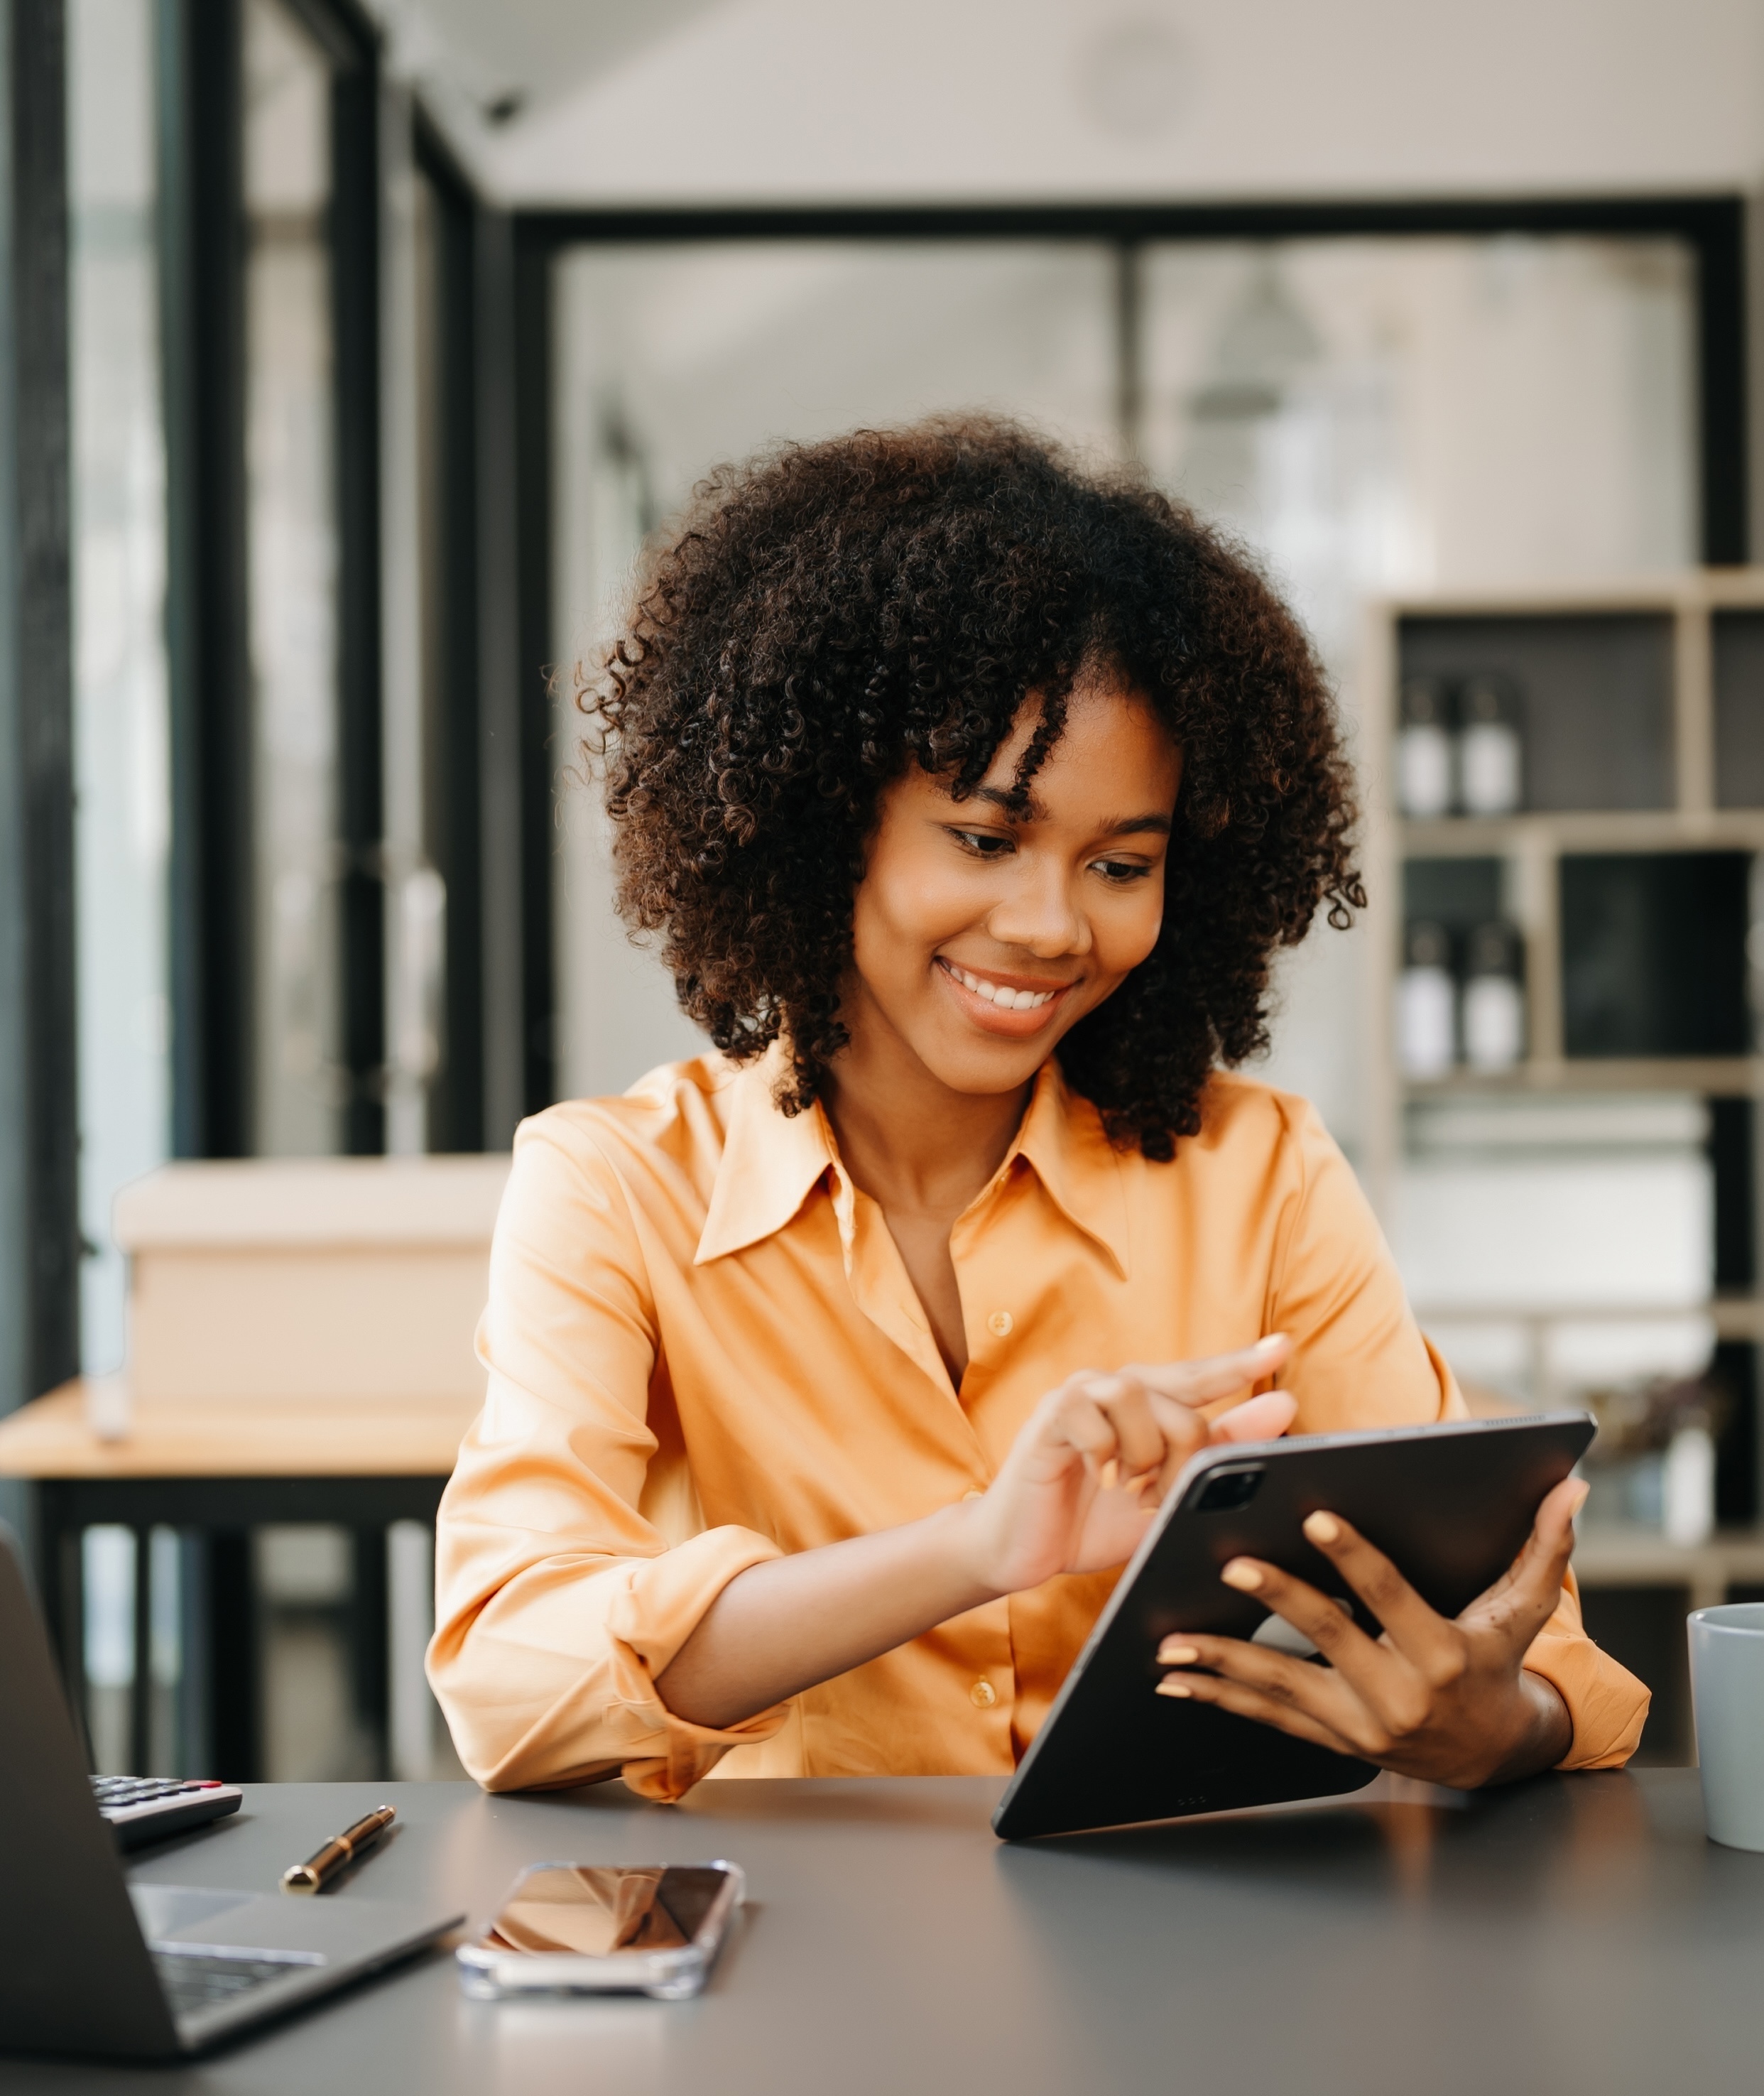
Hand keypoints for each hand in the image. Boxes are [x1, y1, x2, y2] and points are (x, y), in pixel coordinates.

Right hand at [961, 1336, 1296, 1597]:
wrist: (1020, 1551)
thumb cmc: (1089, 1520)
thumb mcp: (1166, 1492)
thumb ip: (1221, 1449)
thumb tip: (1283, 1407)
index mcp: (1145, 1403)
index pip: (1201, 1377)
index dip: (1241, 1363)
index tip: (1283, 1345)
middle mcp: (1114, 1387)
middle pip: (1184, 1401)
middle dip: (1184, 1461)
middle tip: (1158, 1499)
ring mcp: (1080, 1395)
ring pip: (1141, 1400)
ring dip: (1145, 1457)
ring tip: (1128, 1490)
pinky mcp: (1050, 1413)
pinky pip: (1093, 1417)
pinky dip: (1103, 1455)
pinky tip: (1096, 1478)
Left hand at [1152, 1474, 1587, 1787]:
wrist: (1495, 1756)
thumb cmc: (1499, 1666)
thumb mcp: (1523, 1612)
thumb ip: (1543, 1549)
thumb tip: (1571, 1487)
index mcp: (1442, 1654)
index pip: (1391, 1595)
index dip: (1353, 1557)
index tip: (1314, 1517)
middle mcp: (1399, 1695)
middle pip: (1327, 1637)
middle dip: (1278, 1599)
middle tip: (1230, 1564)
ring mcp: (1361, 1724)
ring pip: (1282, 1687)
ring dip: (1223, 1662)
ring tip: (1172, 1639)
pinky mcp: (1334, 1740)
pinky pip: (1268, 1717)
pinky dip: (1220, 1696)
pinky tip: (1176, 1677)